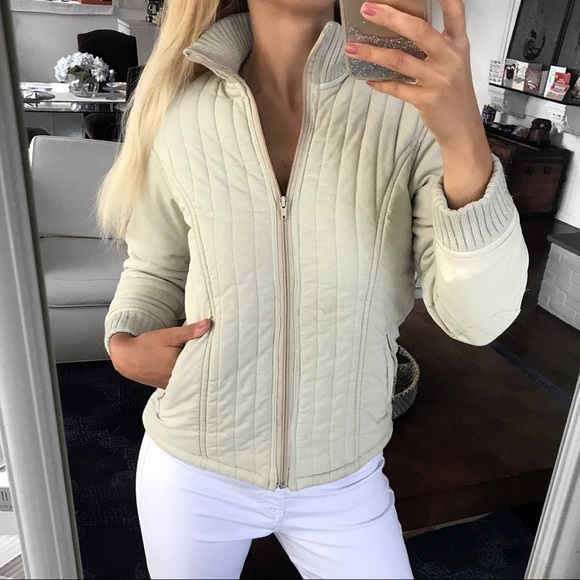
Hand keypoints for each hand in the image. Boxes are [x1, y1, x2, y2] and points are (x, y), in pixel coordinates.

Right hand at [109, 319, 211, 387]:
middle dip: (205, 360)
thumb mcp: (169, 335)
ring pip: (191, 376)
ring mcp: (173, 384)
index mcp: (181, 367)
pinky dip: (187, 373)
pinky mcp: (168, 385)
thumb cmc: (146, 346)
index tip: (218, 346)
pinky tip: (190, 365)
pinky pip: (183, 380)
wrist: (126, 357)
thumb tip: (208, 324)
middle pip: (198, 370)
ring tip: (203, 357)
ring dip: (196, 367)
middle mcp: (178, 379)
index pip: (203, 361)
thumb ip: (190, 331)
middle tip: (213, 350)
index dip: (211, 353)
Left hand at [345, 0, 478, 146]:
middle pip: (418, 30)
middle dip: (390, 17)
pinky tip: (369, 80)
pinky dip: (380, 84)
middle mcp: (449, 58)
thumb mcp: (453, 64)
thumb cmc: (455, 94)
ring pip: (400, 59)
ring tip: (353, 48)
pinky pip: (397, 88)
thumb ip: (435, 46)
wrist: (463, 128)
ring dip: (372, 53)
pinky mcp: (426, 99)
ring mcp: (438, 79)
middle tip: (368, 9)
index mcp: (458, 44)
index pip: (455, 11)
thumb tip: (403, 30)